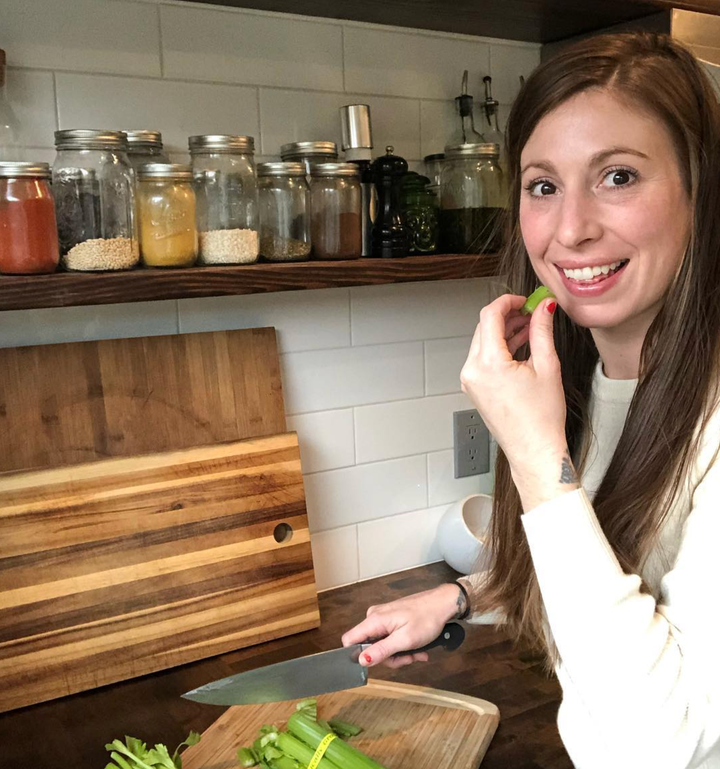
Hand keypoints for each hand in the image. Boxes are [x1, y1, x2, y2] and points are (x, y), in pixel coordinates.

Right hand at [341, 584, 461, 668]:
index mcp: (374, 620)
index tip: (377, 662)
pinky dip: (402, 646)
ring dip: (399, 654)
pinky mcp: (391, 619)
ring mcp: (383, 618)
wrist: (443, 604)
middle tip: (409, 658)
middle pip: (369, 647)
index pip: (350, 640)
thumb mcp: (405, 640)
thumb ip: (381, 650)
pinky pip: (390, 638)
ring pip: (381, 645)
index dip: (358, 655)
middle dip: (389, 657)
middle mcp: (375, 617)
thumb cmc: (427, 618)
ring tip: (416, 653)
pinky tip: (416, 648)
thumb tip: (361, 660)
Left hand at [460, 294, 577, 508]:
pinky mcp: (473, 387)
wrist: (534, 450)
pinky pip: (483, 358)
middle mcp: (472, 370)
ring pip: (483, 342)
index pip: (490, 316)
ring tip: (531, 327)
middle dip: (508, 316)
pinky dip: (499, 348)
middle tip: (532, 311)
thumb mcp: (547, 367)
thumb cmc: (541, 419)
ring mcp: (470, 380)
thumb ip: (542, 331)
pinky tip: (520, 346)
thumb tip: (543, 308)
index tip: (525, 300)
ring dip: (504, 331)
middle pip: (484, 327)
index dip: (508, 302)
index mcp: (488, 363)